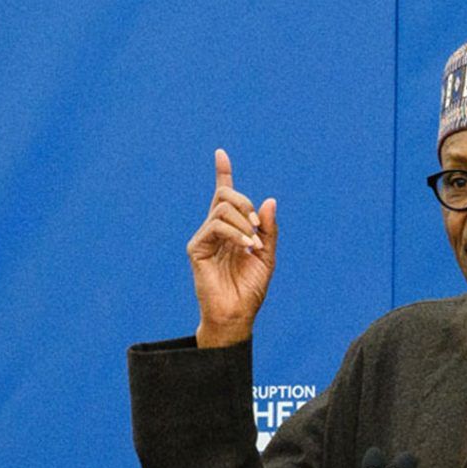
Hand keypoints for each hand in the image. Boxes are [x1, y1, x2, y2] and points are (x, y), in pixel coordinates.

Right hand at [187, 149, 278, 347]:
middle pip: (225, 196)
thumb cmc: (251, 288)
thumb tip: (269, 200)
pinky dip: (236, 233)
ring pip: (222, 209)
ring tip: (255, 245)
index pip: (223, 196)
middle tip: (259, 226)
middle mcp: (215, 230)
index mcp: (232, 229)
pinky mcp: (197, 248)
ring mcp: (204, 237)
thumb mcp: (268, 255)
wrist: (238, 313)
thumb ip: (268, 229)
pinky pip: (216, 226)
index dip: (222, 174)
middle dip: (245, 203)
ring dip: (245, 223)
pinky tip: (246, 247)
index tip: (220, 153)